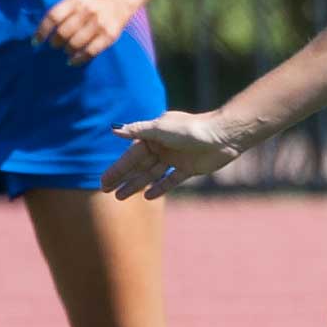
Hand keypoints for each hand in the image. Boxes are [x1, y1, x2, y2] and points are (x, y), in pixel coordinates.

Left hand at [36, 0, 136, 65]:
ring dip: (67, 50)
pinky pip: (90, 51)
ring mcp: (99, 24)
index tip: (35, 42)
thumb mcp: (74, 2)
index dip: (42, 31)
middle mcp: (87, 11)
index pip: (53, 17)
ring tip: (66, 51)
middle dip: (56, 42)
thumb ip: (60, 14)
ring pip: (76, 43)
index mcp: (75, 1)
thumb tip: (40, 35)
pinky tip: (73, 61)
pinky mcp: (109, 36)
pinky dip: (79, 59)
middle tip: (55, 45)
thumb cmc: (88, 6)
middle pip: (64, 32)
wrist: (116, 2)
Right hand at [104, 109, 246, 199]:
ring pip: (151, 174)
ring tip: (120, 197)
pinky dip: (160, 187)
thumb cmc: (190, 129)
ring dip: (136, 185)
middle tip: (106, 191)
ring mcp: (175, 158)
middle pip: (138, 166)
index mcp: (153, 135)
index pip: (130, 156)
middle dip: (122, 178)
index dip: (117, 169)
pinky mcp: (189, 168)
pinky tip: (147, 197)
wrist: (222, 135)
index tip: (103, 181)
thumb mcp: (160, 129)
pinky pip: (171, 180)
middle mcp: (163, 146)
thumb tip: (114, 129)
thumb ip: (137, 131)